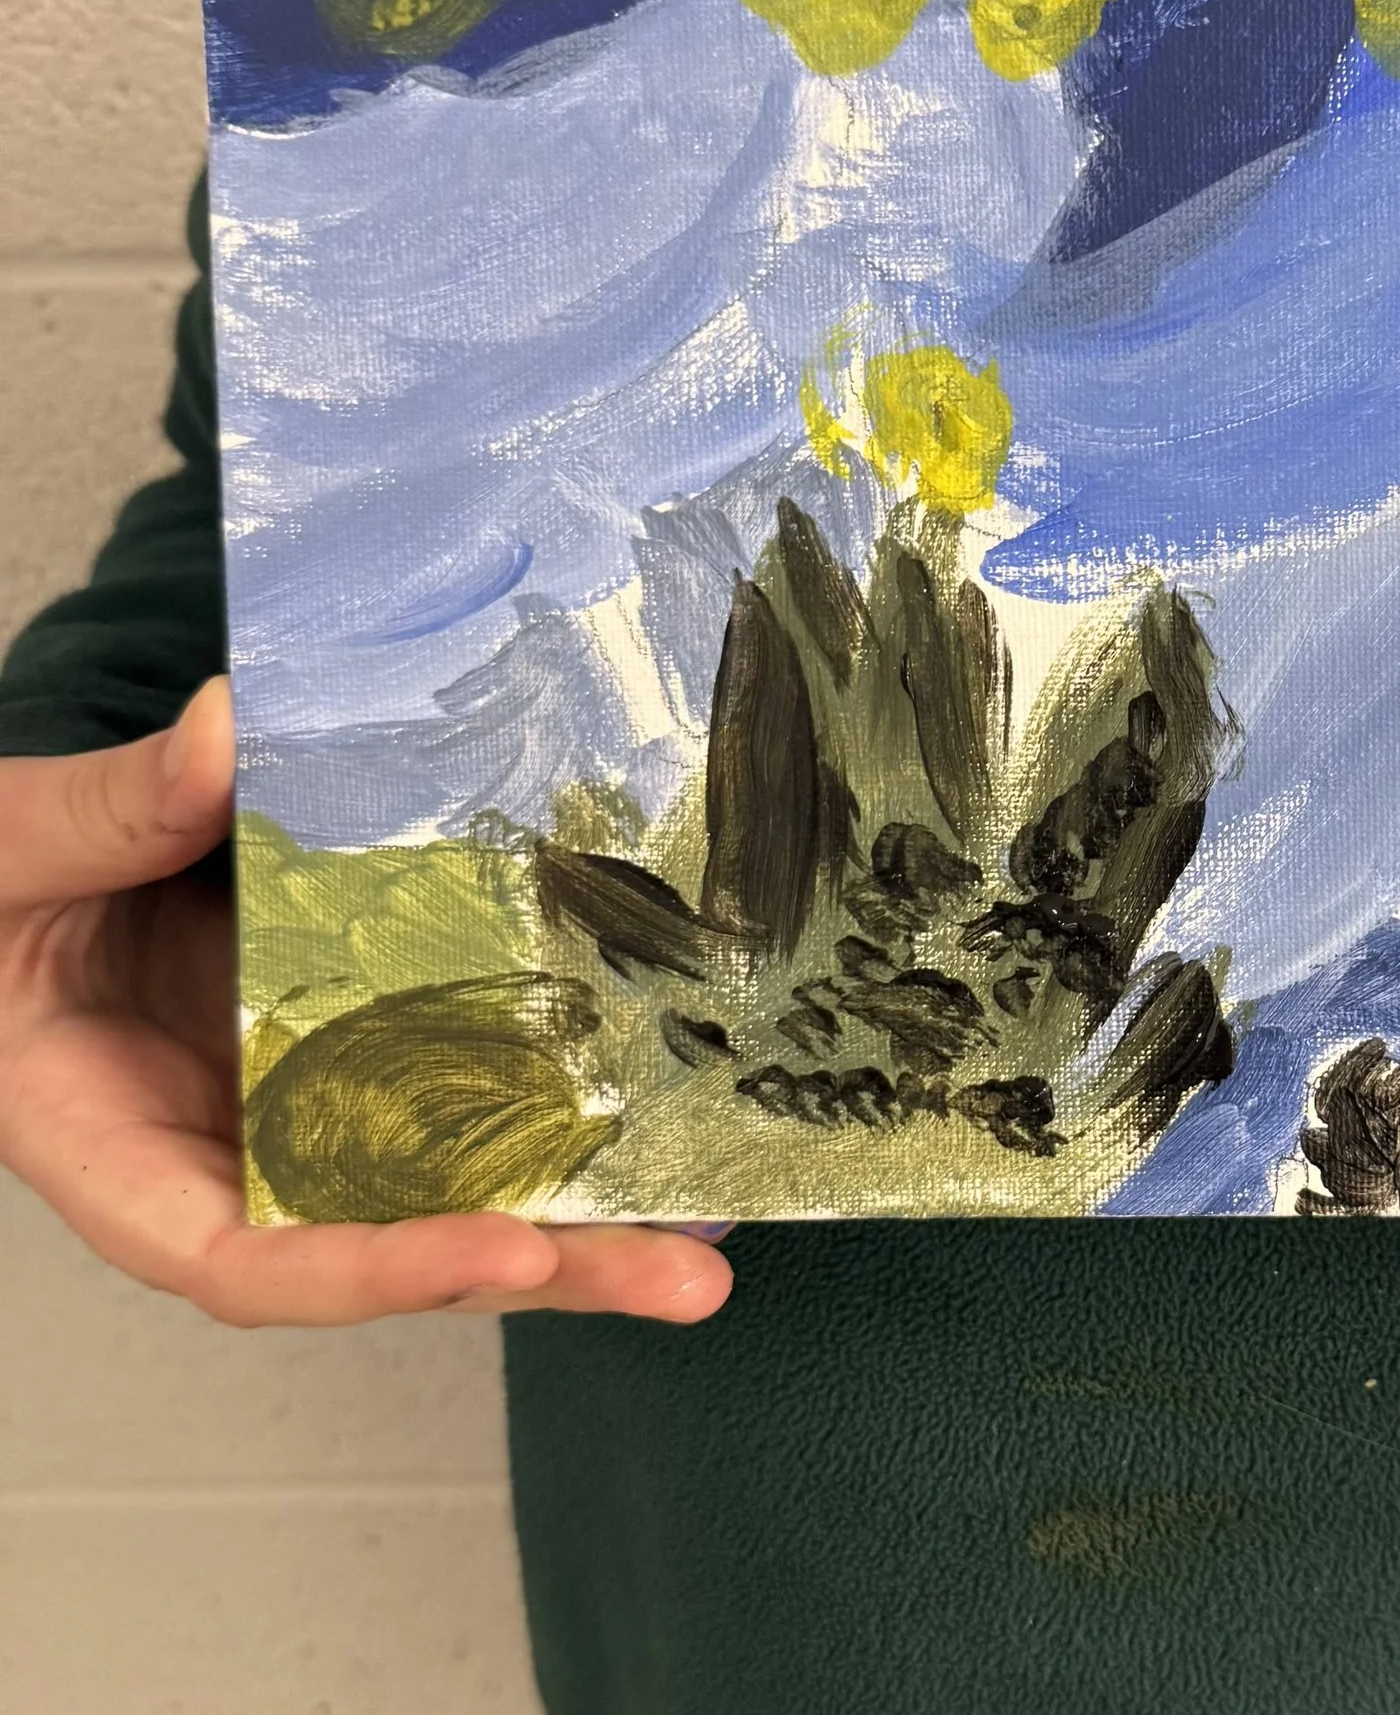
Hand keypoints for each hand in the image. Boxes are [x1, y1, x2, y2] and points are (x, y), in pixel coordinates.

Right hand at [0, 681, 731, 1327]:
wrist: (16, 876)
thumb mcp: (16, 852)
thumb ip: (113, 811)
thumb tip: (226, 735)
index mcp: (118, 1154)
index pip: (247, 1259)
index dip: (378, 1268)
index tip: (509, 1251)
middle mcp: (233, 1159)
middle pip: (394, 1253)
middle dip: (545, 1270)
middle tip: (687, 1278)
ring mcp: (312, 1111)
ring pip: (453, 1192)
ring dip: (586, 1219)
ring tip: (716, 1232)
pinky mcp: (370, 1048)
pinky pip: (470, 1098)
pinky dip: (567, 1115)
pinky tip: (676, 1116)